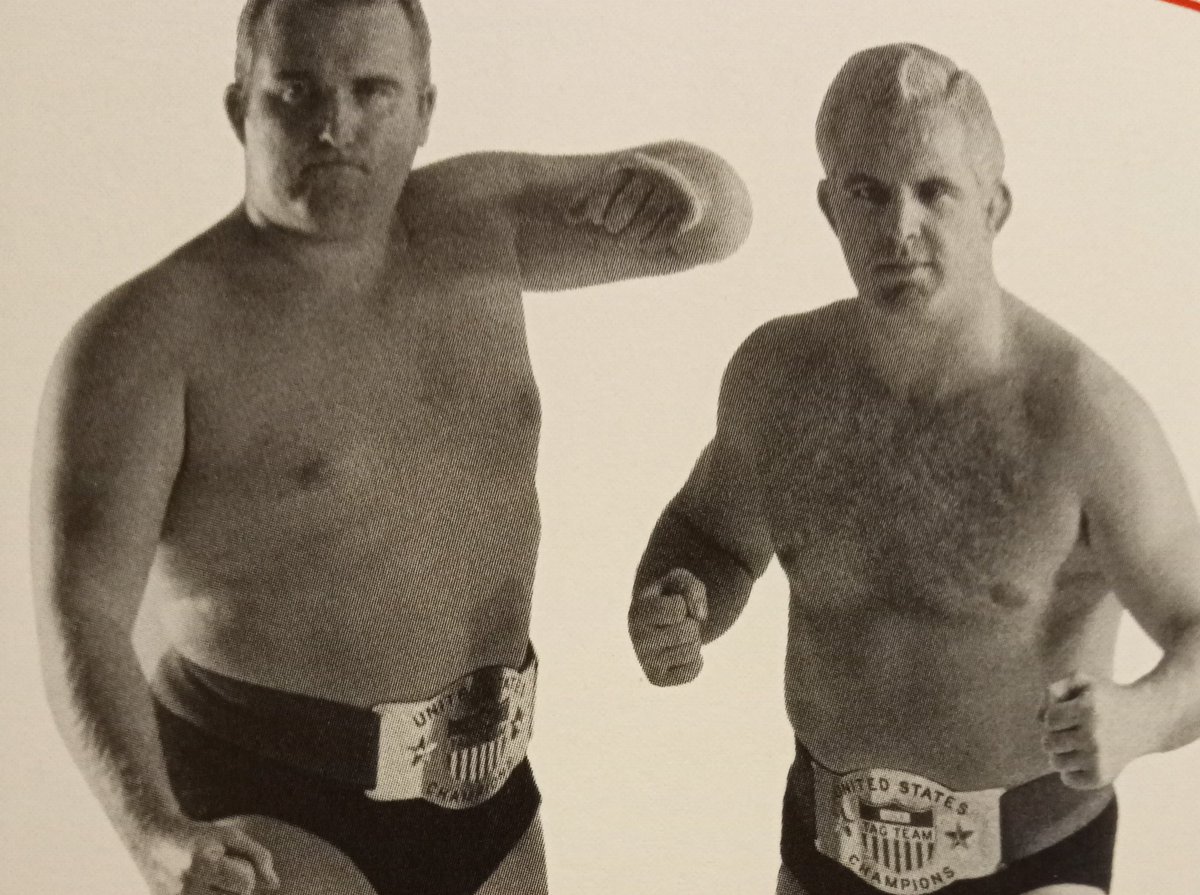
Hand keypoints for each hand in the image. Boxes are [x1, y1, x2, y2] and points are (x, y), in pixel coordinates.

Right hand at [133, 814, 279, 894]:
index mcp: (202, 864)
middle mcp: (186, 887)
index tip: (230, 863)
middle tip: (218, 874)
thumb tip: (276, 885)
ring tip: (211, 884)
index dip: (246, 872)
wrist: (154, 841)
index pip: (246, 885)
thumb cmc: (200, 838)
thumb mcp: (231, 836)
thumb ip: (258, 856)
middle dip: (235, 889)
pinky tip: (209, 889)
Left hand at [567, 152, 701, 250]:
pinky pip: (666, 231)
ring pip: (644, 222)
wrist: (693, 188)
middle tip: (614, 230)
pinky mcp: (689, 208)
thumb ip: (590, 203)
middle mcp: (653, 173)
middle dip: (615, 224)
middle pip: (625, 207)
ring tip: (628, 240)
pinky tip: (647, 244)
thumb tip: (568, 217)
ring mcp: (672, 189)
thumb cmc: (643, 194)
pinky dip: (653, 242)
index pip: (608, 187)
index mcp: (633, 165)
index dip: (596, 206)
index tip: (596, 219)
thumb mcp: (615, 193)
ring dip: (632, 237)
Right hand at [629, 568, 707, 685]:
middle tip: (681, 624)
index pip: (678, 608)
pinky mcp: (656, 678)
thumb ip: (692, 588)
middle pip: (688, 631)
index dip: (684, 604)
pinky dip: (695, 661)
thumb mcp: (679, 581)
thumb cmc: (669, 597)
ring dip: (694, 642)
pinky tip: (682, 654)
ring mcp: (645, 660)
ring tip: (680, 638)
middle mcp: (637, 638)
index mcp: (638, 611)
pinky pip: (691, 672)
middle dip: (693, 625)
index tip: (673, 606)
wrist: (658, 623)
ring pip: (691, 651)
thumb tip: (700, 617)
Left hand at [1039, 673, 1145, 789]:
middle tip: (1072, 729)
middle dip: (1055, 735)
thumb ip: (1052, 690)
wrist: (1147, 719)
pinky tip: (1083, 758)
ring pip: (1055, 762)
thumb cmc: (1105, 698)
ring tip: (1074, 743)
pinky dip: (1070, 770)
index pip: (1048, 720)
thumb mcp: (1082, 681)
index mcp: (1088, 710)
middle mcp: (1094, 737)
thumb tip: (1039, 720)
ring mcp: (1099, 759)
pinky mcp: (1102, 777)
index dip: (1055, 716)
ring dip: (1059, 753)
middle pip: (1048, 743)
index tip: (1070, 713)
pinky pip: (1068, 779)